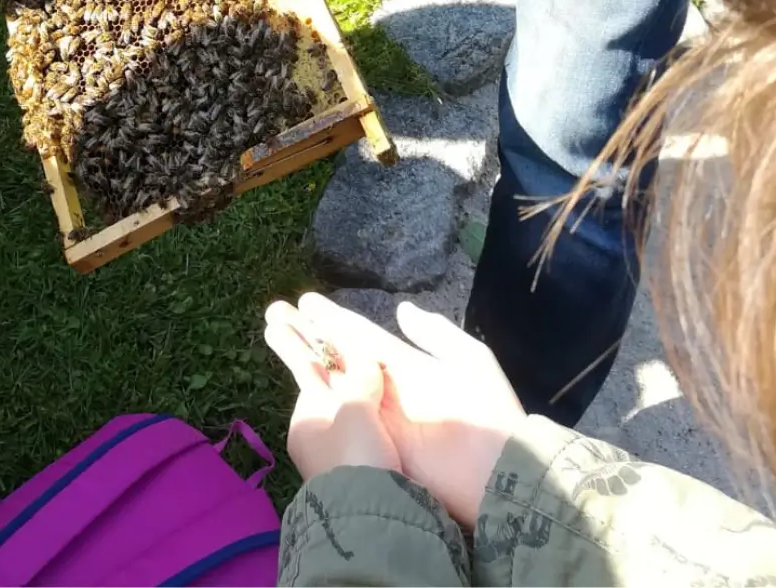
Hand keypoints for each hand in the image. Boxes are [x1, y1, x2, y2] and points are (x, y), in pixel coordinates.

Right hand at [273, 293, 526, 526]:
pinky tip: (297, 382)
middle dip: (310, 335)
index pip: (361, 335)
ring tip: (275, 335)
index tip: (305, 301)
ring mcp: (378, 416)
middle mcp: (386, 388)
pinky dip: (320, 399)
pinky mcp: (376, 443)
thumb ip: (436, 334)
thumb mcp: (470, 362)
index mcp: (407, 366)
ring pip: (335, 381)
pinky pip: (344, 416)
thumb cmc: (488, 414)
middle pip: (340, 356)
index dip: (334, 319)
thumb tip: (403, 309)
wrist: (500, 474)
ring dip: (305, 359)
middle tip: (275, 314)